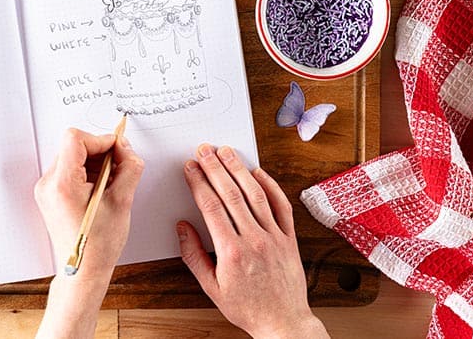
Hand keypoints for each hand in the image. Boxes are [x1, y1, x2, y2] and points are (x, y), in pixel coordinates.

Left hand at [35, 128, 143, 338]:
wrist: (83, 271)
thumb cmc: (98, 245)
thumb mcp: (122, 201)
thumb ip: (129, 167)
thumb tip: (126, 147)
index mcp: (62, 184)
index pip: (75, 138)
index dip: (101, 140)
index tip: (117, 149)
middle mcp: (48, 184)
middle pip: (74, 146)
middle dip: (100, 152)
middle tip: (119, 168)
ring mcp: (47, 190)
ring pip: (73, 157)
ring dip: (95, 163)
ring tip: (111, 183)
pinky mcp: (51, 195)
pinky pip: (70, 170)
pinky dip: (88, 173)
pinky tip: (101, 189)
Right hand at [177, 144, 328, 338]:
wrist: (282, 322)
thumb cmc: (247, 308)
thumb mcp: (211, 287)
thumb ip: (193, 255)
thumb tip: (182, 228)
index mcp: (231, 252)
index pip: (210, 206)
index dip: (198, 182)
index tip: (190, 168)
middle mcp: (254, 240)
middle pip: (231, 194)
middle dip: (215, 168)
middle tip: (204, 150)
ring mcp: (274, 236)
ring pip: (255, 194)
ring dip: (239, 170)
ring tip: (226, 152)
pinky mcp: (289, 238)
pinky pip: (281, 206)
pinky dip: (270, 186)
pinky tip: (258, 172)